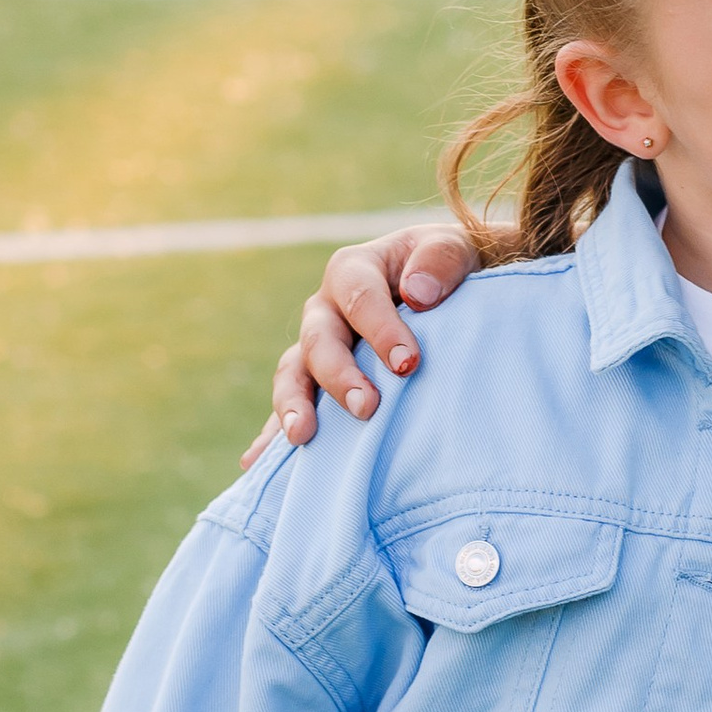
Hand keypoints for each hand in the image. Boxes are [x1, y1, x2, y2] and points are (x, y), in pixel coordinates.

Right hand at [239, 225, 479, 464]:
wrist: (443, 288)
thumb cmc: (446, 268)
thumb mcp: (453, 249)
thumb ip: (440, 259)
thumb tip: (417, 294)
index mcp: (354, 270)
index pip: (359, 298)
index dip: (381, 330)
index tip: (408, 365)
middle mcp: (326, 309)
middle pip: (320, 340)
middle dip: (340, 375)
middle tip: (366, 407)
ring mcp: (316, 347)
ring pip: (293, 373)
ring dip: (294, 404)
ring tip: (302, 436)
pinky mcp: (316, 381)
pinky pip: (292, 405)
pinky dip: (272, 433)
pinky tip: (259, 462)